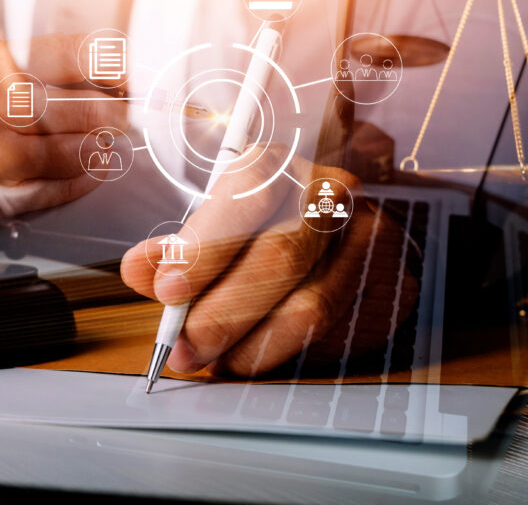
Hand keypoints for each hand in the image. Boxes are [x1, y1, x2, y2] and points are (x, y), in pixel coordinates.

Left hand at [120, 144, 417, 376]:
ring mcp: (364, 241)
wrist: (344, 229)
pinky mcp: (385, 286)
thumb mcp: (217, 220)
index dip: (205, 246)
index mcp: (279, 166)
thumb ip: (180, 248)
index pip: (247, 194)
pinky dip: (281, 355)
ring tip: (210, 361)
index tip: (169, 289)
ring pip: (310, 304)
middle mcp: (328, 196)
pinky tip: (247, 360)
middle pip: (280, 257)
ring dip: (250, 343)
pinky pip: (331, 334)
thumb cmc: (262, 225)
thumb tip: (142, 269)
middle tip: (182, 346)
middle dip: (223, 311)